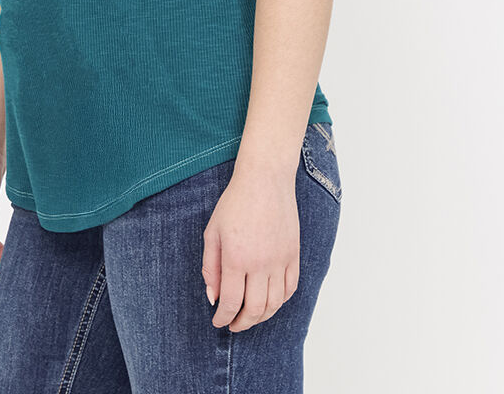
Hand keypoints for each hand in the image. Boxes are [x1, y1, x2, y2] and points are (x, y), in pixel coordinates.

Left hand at [202, 160, 299, 331]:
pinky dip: (280, 301)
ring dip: (262, 317)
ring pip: (275, 303)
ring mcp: (280, 259)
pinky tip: (269, 301)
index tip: (218, 322)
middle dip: (242, 323)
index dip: (223, 317)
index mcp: (236, 257)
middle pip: (255, 309)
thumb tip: (213, 296)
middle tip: (233, 324)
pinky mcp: (293, 254)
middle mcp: (260, 263)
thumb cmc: (235, 202)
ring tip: (250, 316)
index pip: (230, 302)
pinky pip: (290, 288)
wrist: (265, 179)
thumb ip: (210, 266)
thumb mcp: (213, 231)